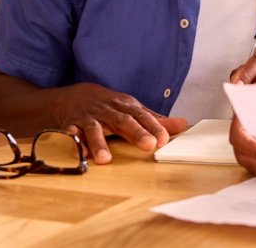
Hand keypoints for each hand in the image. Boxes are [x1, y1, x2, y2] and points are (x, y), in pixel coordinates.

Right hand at [54, 83, 187, 164]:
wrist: (76, 96)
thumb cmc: (111, 106)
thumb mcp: (133, 109)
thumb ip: (156, 120)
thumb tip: (183, 125)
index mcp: (127, 107)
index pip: (143, 116)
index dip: (155, 127)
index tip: (164, 139)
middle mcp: (109, 111)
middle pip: (123, 121)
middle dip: (136, 133)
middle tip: (148, 146)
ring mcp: (90, 118)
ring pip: (94, 129)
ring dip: (99, 144)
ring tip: (106, 159)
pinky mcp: (73, 125)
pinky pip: (72, 134)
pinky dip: (75, 143)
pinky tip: (80, 154)